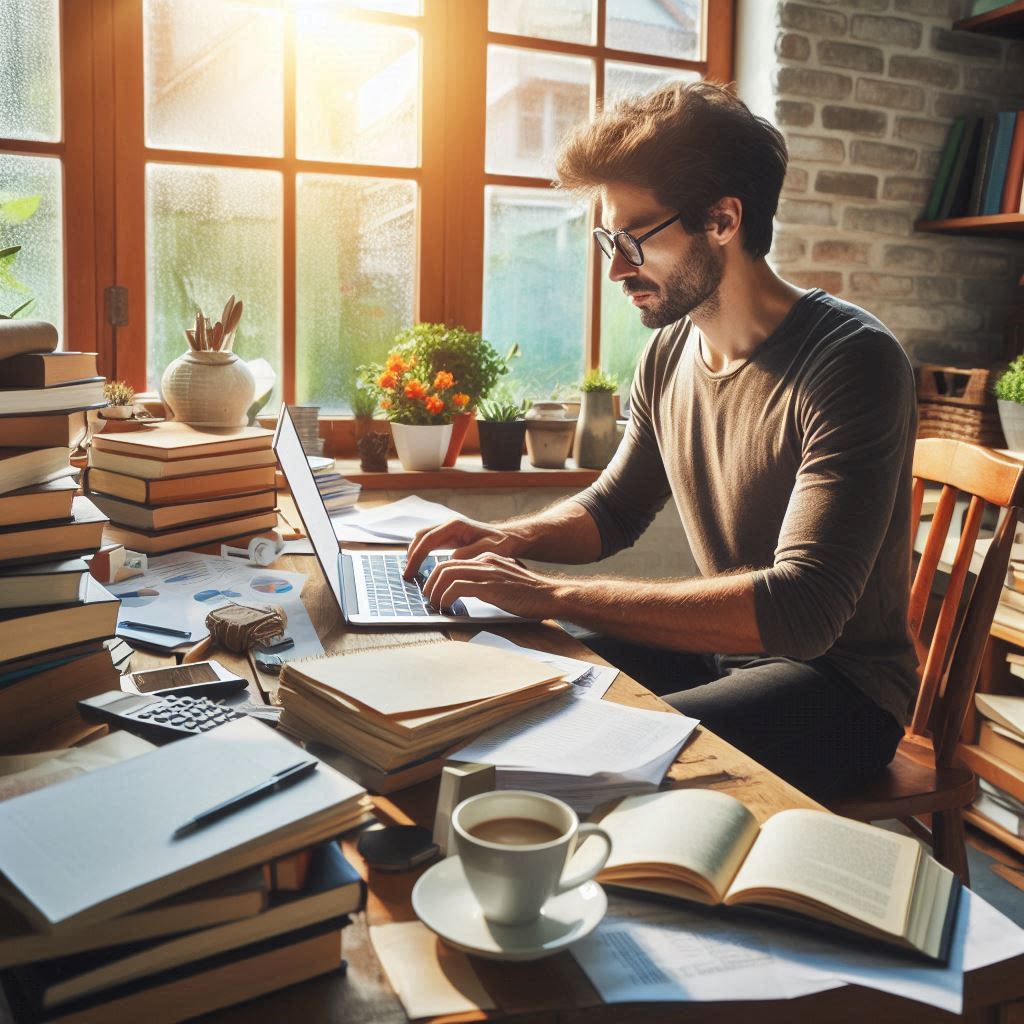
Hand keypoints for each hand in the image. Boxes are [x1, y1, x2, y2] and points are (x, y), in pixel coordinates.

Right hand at [404, 518, 523, 579]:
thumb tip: (450, 560)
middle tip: (407, 575)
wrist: (509, 538)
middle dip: (412, 555)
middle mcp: (449, 524)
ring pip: (423, 538)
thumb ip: (468, 554)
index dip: (416, 556)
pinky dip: (423, 553)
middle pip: (421, 537)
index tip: (410, 572)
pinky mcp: (450, 537)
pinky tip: (422, 567)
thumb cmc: (501, 544)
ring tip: (412, 572)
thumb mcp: (487, 550)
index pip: (428, 539)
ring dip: (415, 554)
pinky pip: (430, 543)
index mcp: (456, 526)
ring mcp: (448, 530)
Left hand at [420, 553, 561, 618]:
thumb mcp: (504, 582)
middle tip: (428, 598)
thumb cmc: (530, 595)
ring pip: (447, 574)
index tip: (432, 590)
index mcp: (487, 559)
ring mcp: (487, 572)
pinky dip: (446, 597)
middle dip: (430, 583)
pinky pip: (457, 587)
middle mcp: (485, 561)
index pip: (452, 562)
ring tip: (435, 604)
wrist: (552, 595)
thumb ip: (486, 582)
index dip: (436, 576)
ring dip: (435, 591)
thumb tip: (465, 593)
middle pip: (444, 565)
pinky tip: (447, 608)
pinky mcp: (490, 587)